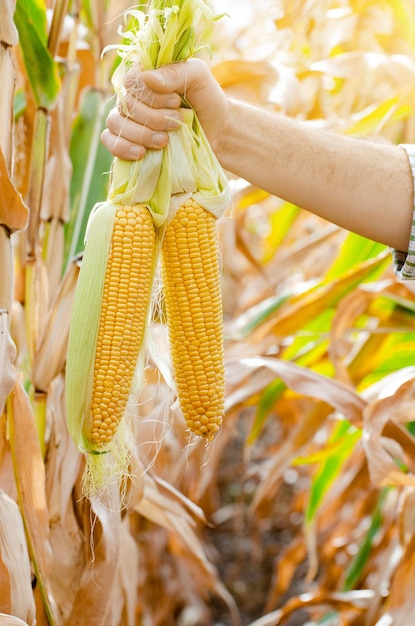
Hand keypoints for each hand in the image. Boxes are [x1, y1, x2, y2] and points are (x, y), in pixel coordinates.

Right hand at [101, 58, 229, 160]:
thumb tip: (147, 78)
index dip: (150, 96)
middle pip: (125, 106)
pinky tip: (141, 153)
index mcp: (145, 76)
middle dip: (152, 118)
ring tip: (164, 141)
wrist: (218, 132)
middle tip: (177, 123)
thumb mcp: (197, 77)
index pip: (131, 82)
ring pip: (115, 123)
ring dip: (140, 134)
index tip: (176, 103)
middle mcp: (132, 96)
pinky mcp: (128, 141)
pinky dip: (121, 147)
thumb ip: (175, 72)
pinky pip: (109, 141)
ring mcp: (128, 119)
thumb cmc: (207, 100)